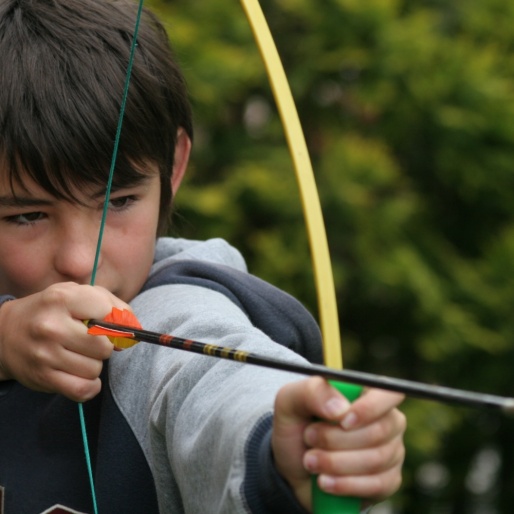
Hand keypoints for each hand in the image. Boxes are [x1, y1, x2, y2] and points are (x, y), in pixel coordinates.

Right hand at [0, 282, 129, 401]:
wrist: (5, 333)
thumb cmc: (52, 311)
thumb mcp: (78, 295)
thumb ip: (112, 305)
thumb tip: (135, 328)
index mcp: (62, 298)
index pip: (107, 311)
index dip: (115, 320)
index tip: (108, 324)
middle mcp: (51, 325)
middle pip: (104, 345)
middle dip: (105, 346)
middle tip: (91, 342)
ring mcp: (45, 353)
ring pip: (95, 369)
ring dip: (94, 365)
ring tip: (79, 355)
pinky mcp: (43, 377)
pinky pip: (83, 390)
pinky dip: (89, 386)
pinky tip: (82, 375)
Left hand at [272, 377, 405, 510]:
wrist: (291, 468)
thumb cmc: (296, 427)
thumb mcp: (290, 401)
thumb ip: (312, 392)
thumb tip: (341, 409)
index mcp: (366, 393)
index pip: (388, 393)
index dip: (370, 408)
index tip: (343, 420)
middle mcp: (386, 420)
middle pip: (378, 431)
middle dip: (336, 439)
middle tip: (308, 438)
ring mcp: (391, 451)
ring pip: (376, 459)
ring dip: (335, 462)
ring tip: (310, 460)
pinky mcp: (387, 481)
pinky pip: (377, 485)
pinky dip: (346, 484)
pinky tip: (324, 481)